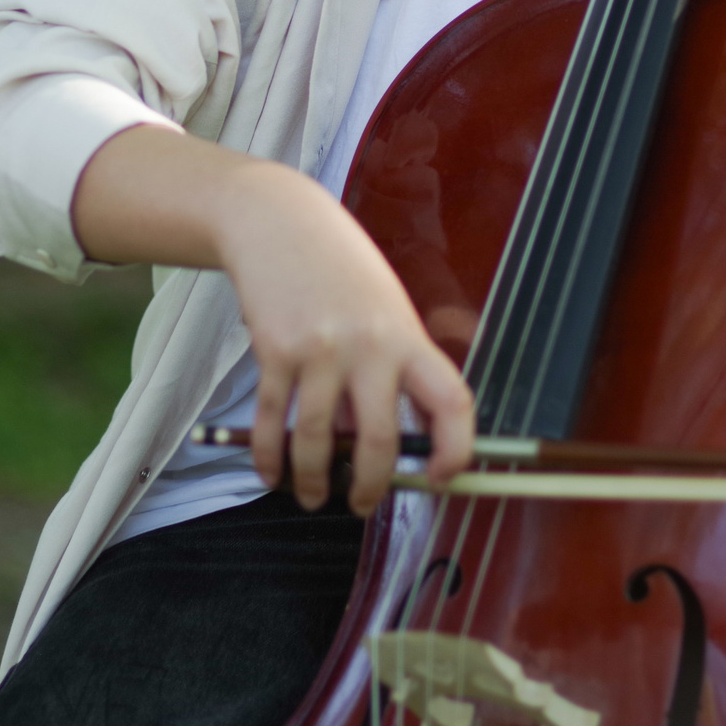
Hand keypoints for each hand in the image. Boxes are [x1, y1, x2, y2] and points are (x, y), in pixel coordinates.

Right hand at [210, 160, 474, 512]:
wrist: (280, 222)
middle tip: (361, 504)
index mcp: (408, 337)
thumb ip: (390, 373)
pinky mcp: (275, 350)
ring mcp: (320, 349)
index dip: (455, 451)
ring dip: (314, 480)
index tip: (439, 478)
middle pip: (380, 439)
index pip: (451, 402)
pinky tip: (272, 472)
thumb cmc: (340, 270)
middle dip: (371, 486)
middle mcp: (370, 346)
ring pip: (319, 440)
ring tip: (312, 496)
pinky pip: (274, 421)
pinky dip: (269, 456)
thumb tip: (384, 446)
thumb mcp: (384, 311)